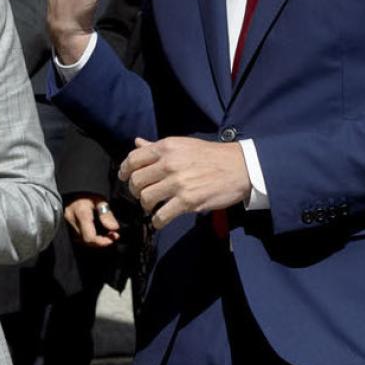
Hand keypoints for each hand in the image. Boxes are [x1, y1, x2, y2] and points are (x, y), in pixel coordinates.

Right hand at [65, 195, 120, 247]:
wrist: (75, 188)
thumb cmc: (88, 192)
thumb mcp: (100, 199)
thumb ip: (107, 215)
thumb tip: (114, 228)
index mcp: (81, 213)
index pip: (90, 237)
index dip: (103, 242)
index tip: (113, 238)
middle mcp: (72, 220)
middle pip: (86, 241)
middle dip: (101, 242)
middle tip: (112, 235)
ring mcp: (68, 223)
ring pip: (81, 240)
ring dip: (95, 240)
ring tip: (106, 234)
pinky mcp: (67, 224)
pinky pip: (78, 236)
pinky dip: (88, 236)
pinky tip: (96, 232)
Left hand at [118, 137, 249, 229]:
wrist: (239, 167)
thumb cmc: (211, 155)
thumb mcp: (183, 144)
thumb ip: (158, 146)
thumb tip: (137, 143)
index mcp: (167, 147)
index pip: (133, 159)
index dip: (124, 171)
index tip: (125, 178)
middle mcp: (169, 163)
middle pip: (136, 181)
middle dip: (135, 191)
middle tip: (142, 195)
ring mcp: (178, 183)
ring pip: (145, 199)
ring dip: (146, 206)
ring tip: (153, 207)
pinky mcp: (188, 201)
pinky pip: (161, 216)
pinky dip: (157, 221)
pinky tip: (161, 220)